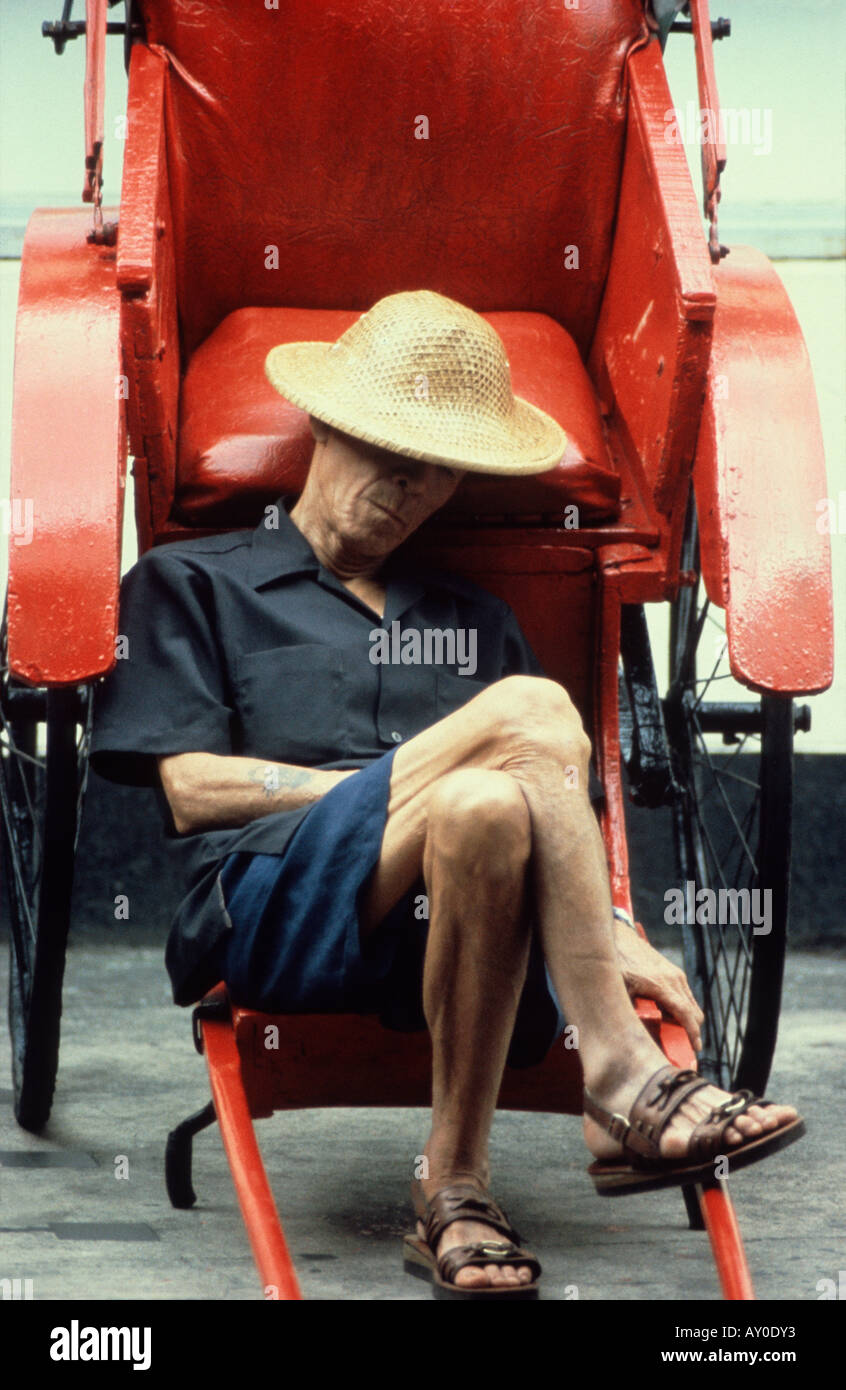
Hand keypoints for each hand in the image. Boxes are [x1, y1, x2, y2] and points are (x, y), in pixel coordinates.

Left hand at [612, 922, 703, 1052]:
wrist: (617, 936)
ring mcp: (675, 974)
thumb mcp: (620, 991)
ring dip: (687, 1020)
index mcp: (660, 985)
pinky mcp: (673, 971)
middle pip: (694, 1012)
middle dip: (691, 1031)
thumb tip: (640, 1035)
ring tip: (673, 1034)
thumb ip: (632, 1012)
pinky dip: (682, 1008)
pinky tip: (667, 1015)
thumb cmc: (615, 964)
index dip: (692, 1033)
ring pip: (692, 1004)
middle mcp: (673, 979)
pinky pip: (686, 995)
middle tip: (682, 1047)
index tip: (695, 1048)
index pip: (685, 1014)